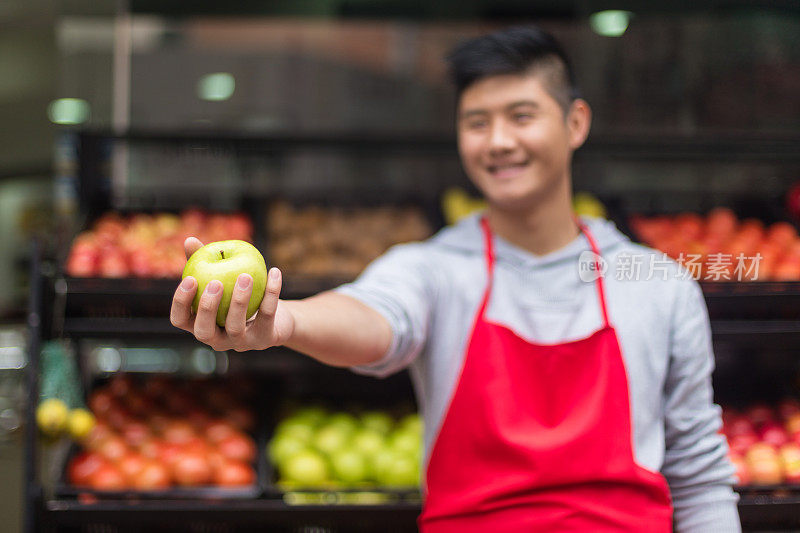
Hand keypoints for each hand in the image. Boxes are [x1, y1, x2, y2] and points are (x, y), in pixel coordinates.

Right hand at [170, 237, 294, 351]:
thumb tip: (190, 239)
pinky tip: (274, 271)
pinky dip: (271, 292)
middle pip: (203, 331)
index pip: (179, 319)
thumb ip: (204, 261)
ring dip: (239, 300)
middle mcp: (217, 339)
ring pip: (235, 327)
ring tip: (246, 276)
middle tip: (216, 282)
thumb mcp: (222, 277)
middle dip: (207, 307)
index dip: (181, 302)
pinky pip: (267, 315)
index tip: (190, 278)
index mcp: (200, 324)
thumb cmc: (240, 295)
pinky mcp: (264, 339)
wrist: (277, 317)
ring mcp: (240, 343)